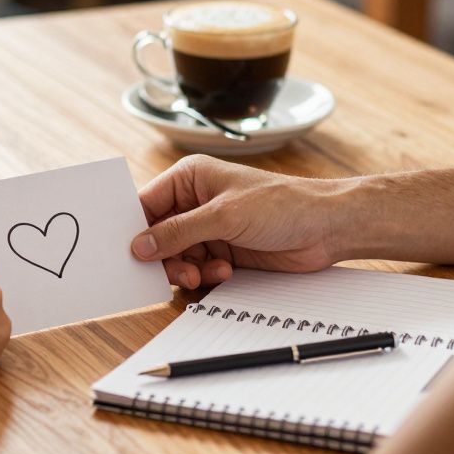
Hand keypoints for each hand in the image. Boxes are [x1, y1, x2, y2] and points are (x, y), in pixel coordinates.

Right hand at [130, 155, 348, 288]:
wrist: (326, 228)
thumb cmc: (282, 204)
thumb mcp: (223, 216)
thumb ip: (177, 232)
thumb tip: (139, 246)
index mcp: (190, 178)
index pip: (146, 203)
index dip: (135, 228)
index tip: (127, 252)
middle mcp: (195, 202)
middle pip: (157, 235)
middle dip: (163, 256)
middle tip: (177, 272)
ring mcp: (209, 228)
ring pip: (175, 257)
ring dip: (187, 269)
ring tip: (204, 273)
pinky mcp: (223, 251)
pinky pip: (197, 269)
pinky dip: (205, 275)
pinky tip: (224, 272)